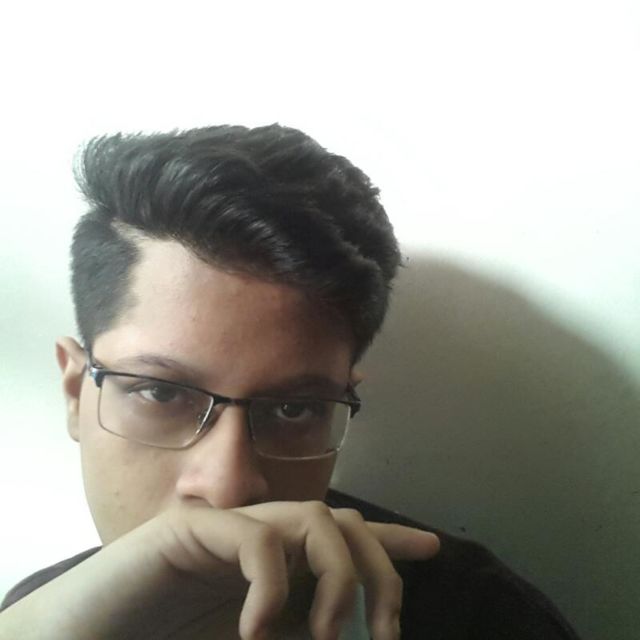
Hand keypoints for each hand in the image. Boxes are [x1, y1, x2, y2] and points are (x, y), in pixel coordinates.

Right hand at [0, 501, 439, 639]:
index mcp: (272, 562)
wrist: (84, 634)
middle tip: (385, 628)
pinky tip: (256, 630)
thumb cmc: (163, 637)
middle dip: (378, 569)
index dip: (388, 543)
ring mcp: (225, 528)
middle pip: (340, 523)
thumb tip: (344, 632)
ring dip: (337, 578)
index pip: (341, 537)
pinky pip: (255, 540)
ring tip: (329, 634)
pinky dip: (270, 586)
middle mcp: (256, 535)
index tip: (431, 548)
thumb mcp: (252, 637)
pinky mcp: (191, 529)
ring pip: (311, 520)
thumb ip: (291, 625)